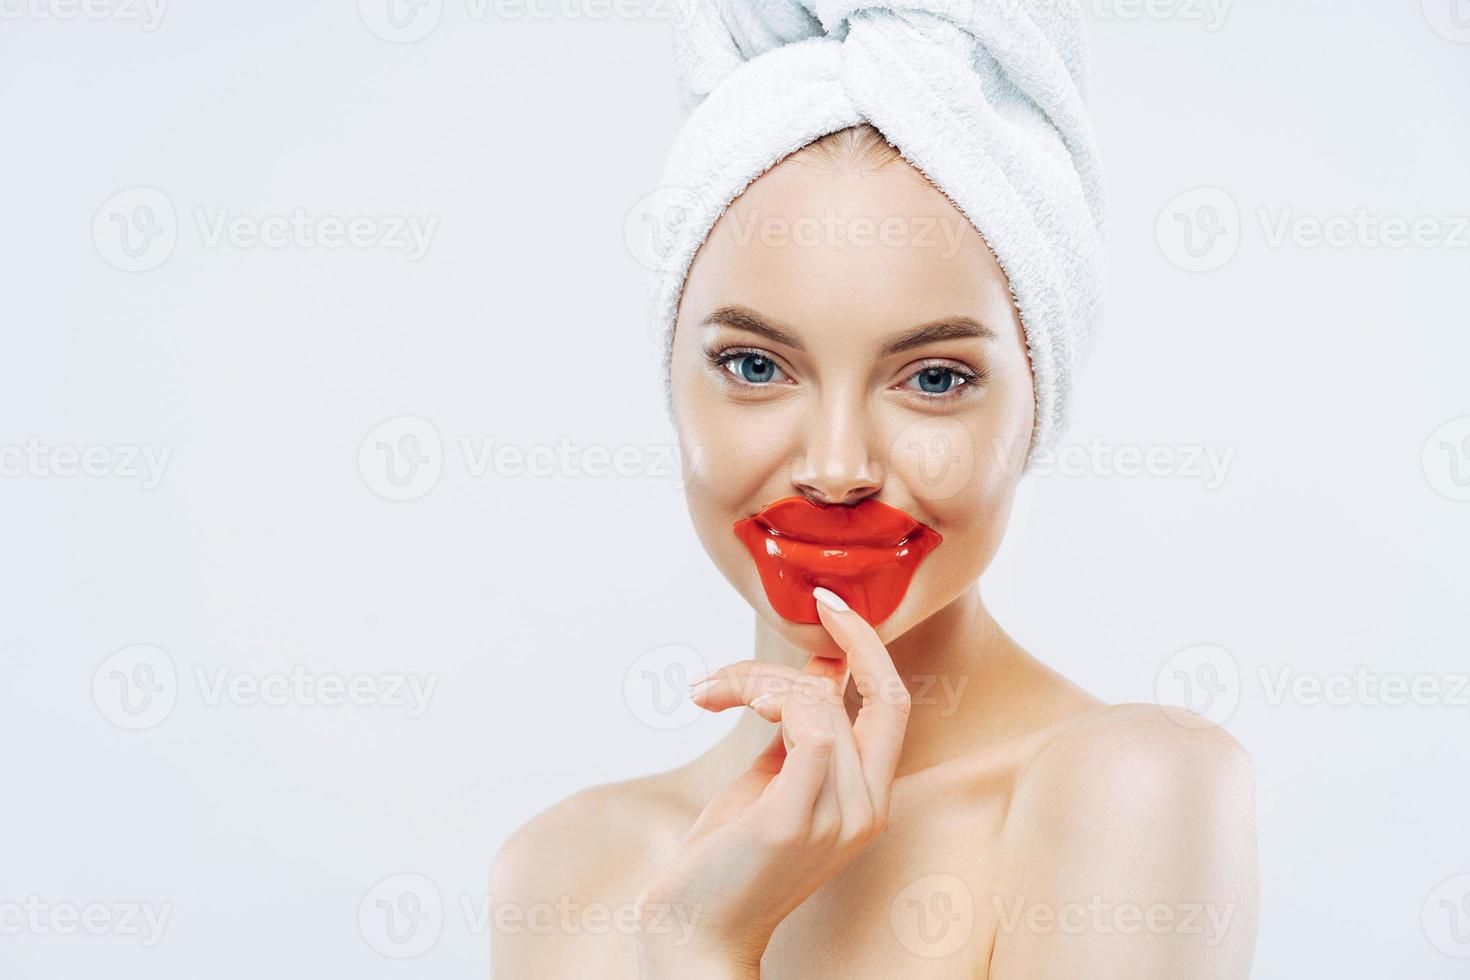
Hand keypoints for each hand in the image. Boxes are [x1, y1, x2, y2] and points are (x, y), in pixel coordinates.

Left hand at [632, 588, 911, 976]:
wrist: (695, 933)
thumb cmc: (727, 857)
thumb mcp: (774, 779)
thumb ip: (800, 729)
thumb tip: (821, 665)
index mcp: (868, 797)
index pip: (894, 704)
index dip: (871, 647)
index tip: (832, 606)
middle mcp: (866, 808)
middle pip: (875, 693)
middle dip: (849, 636)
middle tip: (811, 608)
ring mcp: (836, 817)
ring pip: (820, 700)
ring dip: (757, 676)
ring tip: (710, 690)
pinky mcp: (794, 821)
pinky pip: (808, 727)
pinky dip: (767, 695)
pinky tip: (725, 700)